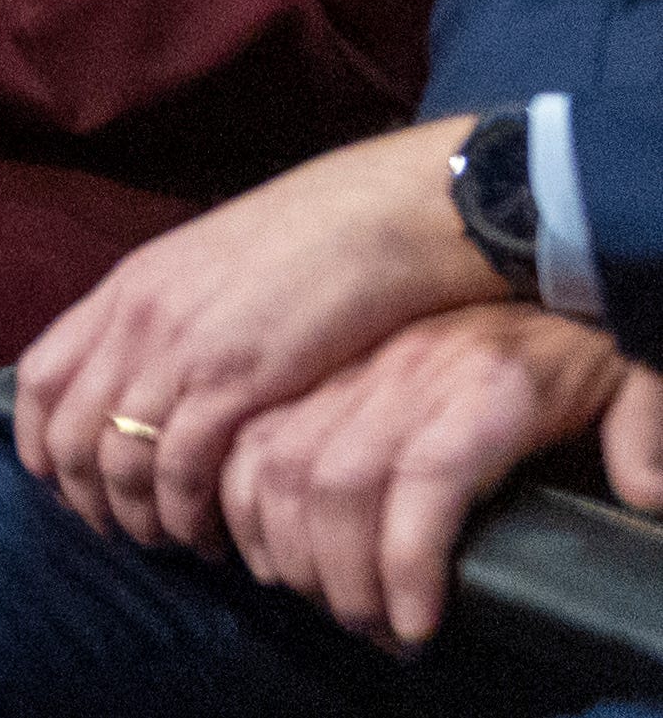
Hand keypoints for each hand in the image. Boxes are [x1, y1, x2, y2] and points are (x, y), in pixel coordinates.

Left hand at [11, 118, 511, 551]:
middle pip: (70, 430)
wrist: (370, 221)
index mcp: (126, 291)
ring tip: (167, 541)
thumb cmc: (302, 246)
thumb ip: (165, 315)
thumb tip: (142, 370)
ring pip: (119, 458)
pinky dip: (187, 512)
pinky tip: (211, 534)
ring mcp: (182, 351)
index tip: (62, 480)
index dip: (40, 439)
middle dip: (83, 493)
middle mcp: (137, 321)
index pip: (40, 377)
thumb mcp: (206, 269)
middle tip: (115, 529)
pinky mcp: (235, 381)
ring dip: (136, 514)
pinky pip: (181, 466)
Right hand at [227, 309, 662, 647]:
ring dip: (288, 546)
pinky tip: (269, 546)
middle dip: (341, 576)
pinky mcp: (312, 372)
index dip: (409, 561)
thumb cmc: (569, 328)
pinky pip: (252, 435)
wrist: (500, 235)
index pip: (428, 480)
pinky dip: (244, 497)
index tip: (415, 629)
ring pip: (281, 462)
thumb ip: (644, 424)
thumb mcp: (626, 368)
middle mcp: (401, 377)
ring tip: (324, 600)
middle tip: (370, 631)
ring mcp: (348, 372)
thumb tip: (645, 491)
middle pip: (338, 483)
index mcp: (484, 386)